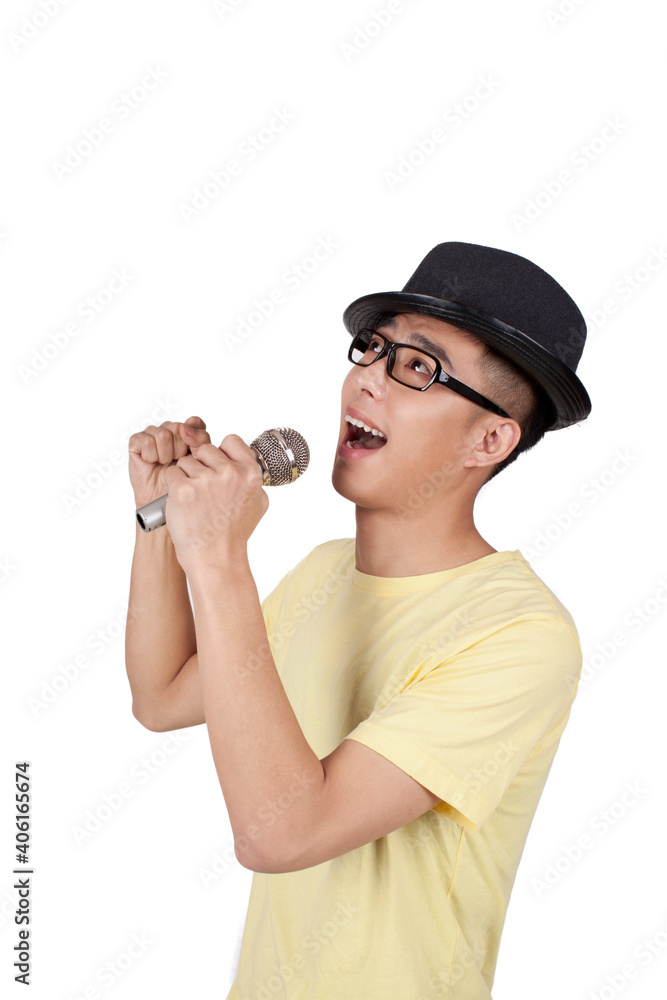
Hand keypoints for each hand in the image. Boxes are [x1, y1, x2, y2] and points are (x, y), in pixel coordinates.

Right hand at [128, 416, 210, 508]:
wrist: (167, 500)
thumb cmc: (183, 482)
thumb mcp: (200, 459)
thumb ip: (200, 439)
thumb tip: (186, 427)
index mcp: (187, 432)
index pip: (194, 423)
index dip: (194, 437)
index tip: (192, 453)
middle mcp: (169, 430)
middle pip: (178, 427)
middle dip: (180, 450)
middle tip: (176, 462)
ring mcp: (152, 434)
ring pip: (163, 435)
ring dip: (165, 455)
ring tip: (164, 463)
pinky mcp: (136, 441)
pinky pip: (147, 441)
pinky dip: (151, 456)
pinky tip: (152, 462)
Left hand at [161, 433, 268, 573]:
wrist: (215, 558)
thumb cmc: (234, 534)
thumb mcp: (257, 504)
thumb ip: (253, 480)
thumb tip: (249, 462)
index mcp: (249, 473)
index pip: (231, 441)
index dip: (221, 453)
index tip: (217, 468)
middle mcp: (229, 473)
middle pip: (205, 449)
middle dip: (201, 465)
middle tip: (204, 491)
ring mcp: (205, 480)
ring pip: (186, 461)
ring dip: (185, 477)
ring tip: (194, 501)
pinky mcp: (183, 489)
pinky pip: (171, 473)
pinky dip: (172, 486)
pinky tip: (182, 502)